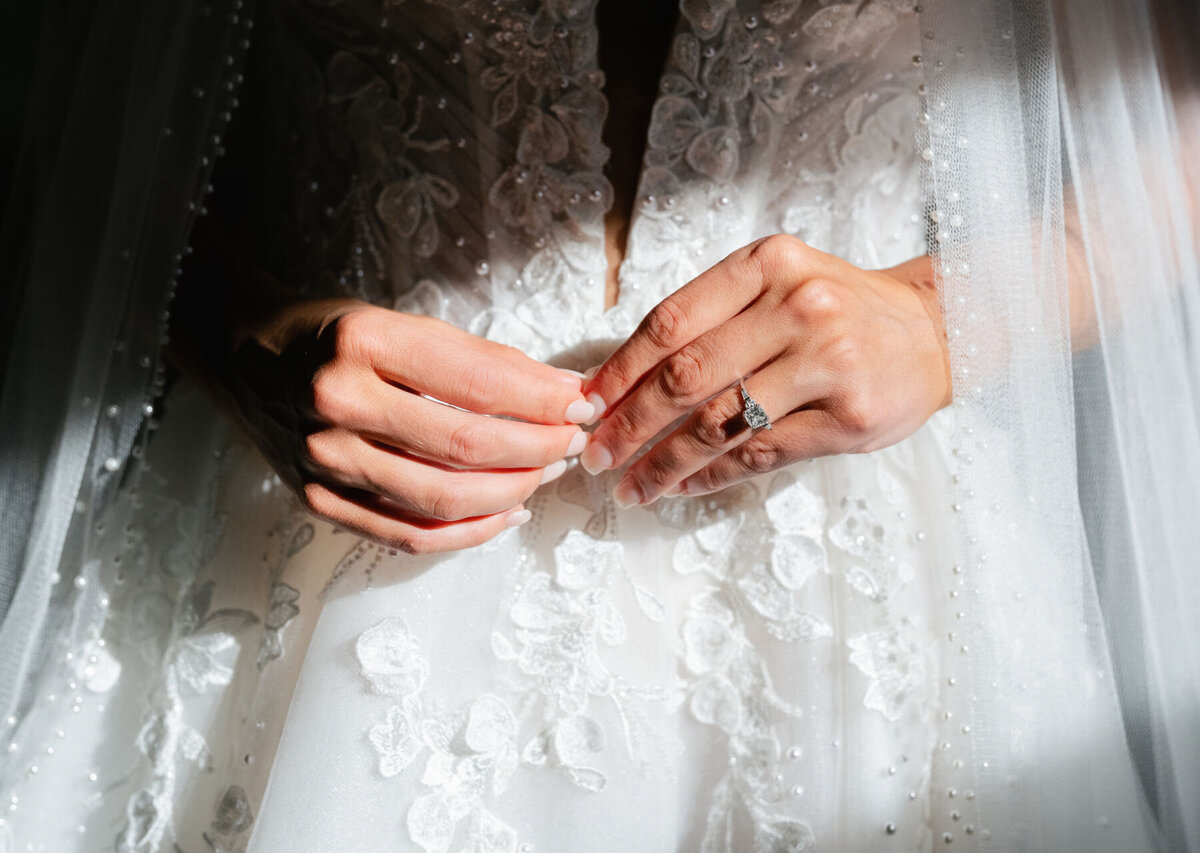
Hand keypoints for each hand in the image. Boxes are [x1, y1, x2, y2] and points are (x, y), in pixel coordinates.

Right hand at [225, 296, 592, 553]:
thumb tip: (561, 393)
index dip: (541, 401)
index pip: (477, 384)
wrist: (245, 355)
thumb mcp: (403, 322)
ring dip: (511, 492)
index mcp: (364, 343)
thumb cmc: (334, 334)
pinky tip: (507, 514)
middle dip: (537, 449)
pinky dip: (467, 533)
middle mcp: (338, 403)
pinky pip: (406, 535)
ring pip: (441, 499)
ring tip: (546, 473)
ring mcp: (324, 460)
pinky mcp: (319, 500)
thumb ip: (479, 360)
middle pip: (465, 447)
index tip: (581, 404)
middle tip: (572, 442)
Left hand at [579, 235, 949, 504]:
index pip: (670, 322)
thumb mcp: (778, 282)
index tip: (587, 404)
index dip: (618, 369)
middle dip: (629, 424)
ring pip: (718, 424)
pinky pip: (760, 455)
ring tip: (630, 485)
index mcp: (767, 265)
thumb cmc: (840, 307)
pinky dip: (711, 477)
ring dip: (662, 463)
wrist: (935, 330)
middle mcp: (798, 308)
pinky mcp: (847, 419)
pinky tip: (681, 487)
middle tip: (596, 454)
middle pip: (685, 376)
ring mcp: (826, 364)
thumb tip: (623, 377)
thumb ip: (711, 317)